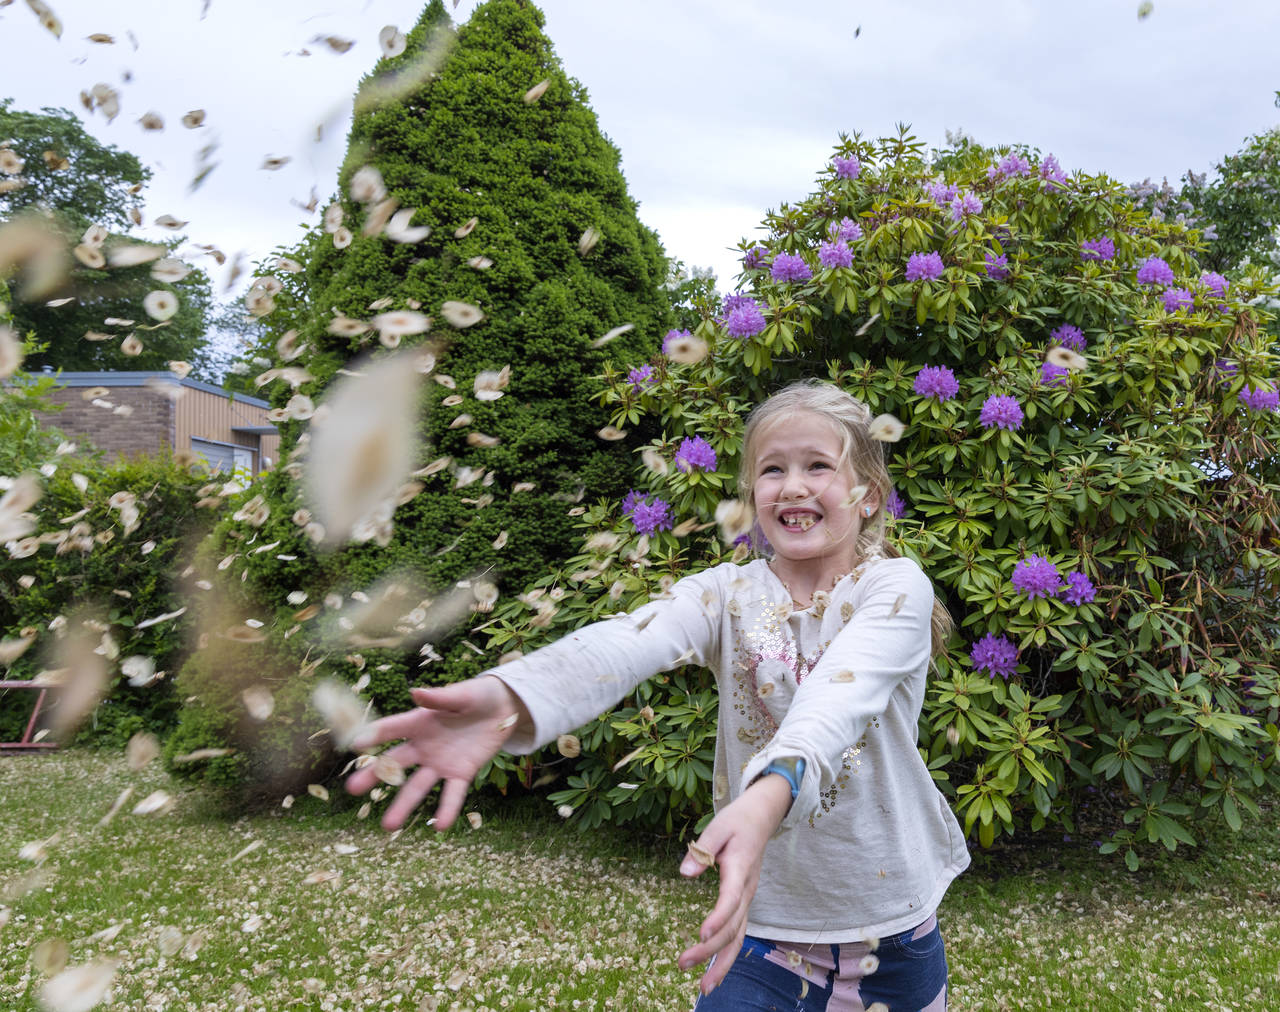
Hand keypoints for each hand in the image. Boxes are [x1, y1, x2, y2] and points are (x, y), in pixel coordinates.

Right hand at [344, 675, 525, 831]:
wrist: (503, 708)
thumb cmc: (476, 696)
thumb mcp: (461, 694)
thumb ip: (440, 698)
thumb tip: (415, 692)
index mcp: (420, 722)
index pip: (392, 728)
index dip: (374, 734)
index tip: (355, 744)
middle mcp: (424, 745)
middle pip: (395, 762)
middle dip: (374, 775)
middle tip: (352, 789)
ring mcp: (441, 762)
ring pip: (418, 785)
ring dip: (404, 805)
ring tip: (388, 826)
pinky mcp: (462, 772)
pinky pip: (453, 793)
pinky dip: (448, 809)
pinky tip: (441, 826)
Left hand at [676, 773, 792, 994]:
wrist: (763, 817)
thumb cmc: (737, 820)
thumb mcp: (717, 826)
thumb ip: (701, 850)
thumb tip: (683, 873)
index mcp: (740, 869)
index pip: (730, 899)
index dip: (718, 918)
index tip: (701, 934)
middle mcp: (747, 890)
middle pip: (733, 927)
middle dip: (710, 950)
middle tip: (682, 963)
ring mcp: (747, 899)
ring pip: (738, 938)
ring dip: (721, 963)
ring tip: (703, 988)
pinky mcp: (743, 903)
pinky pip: (737, 934)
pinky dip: (726, 955)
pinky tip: (713, 973)